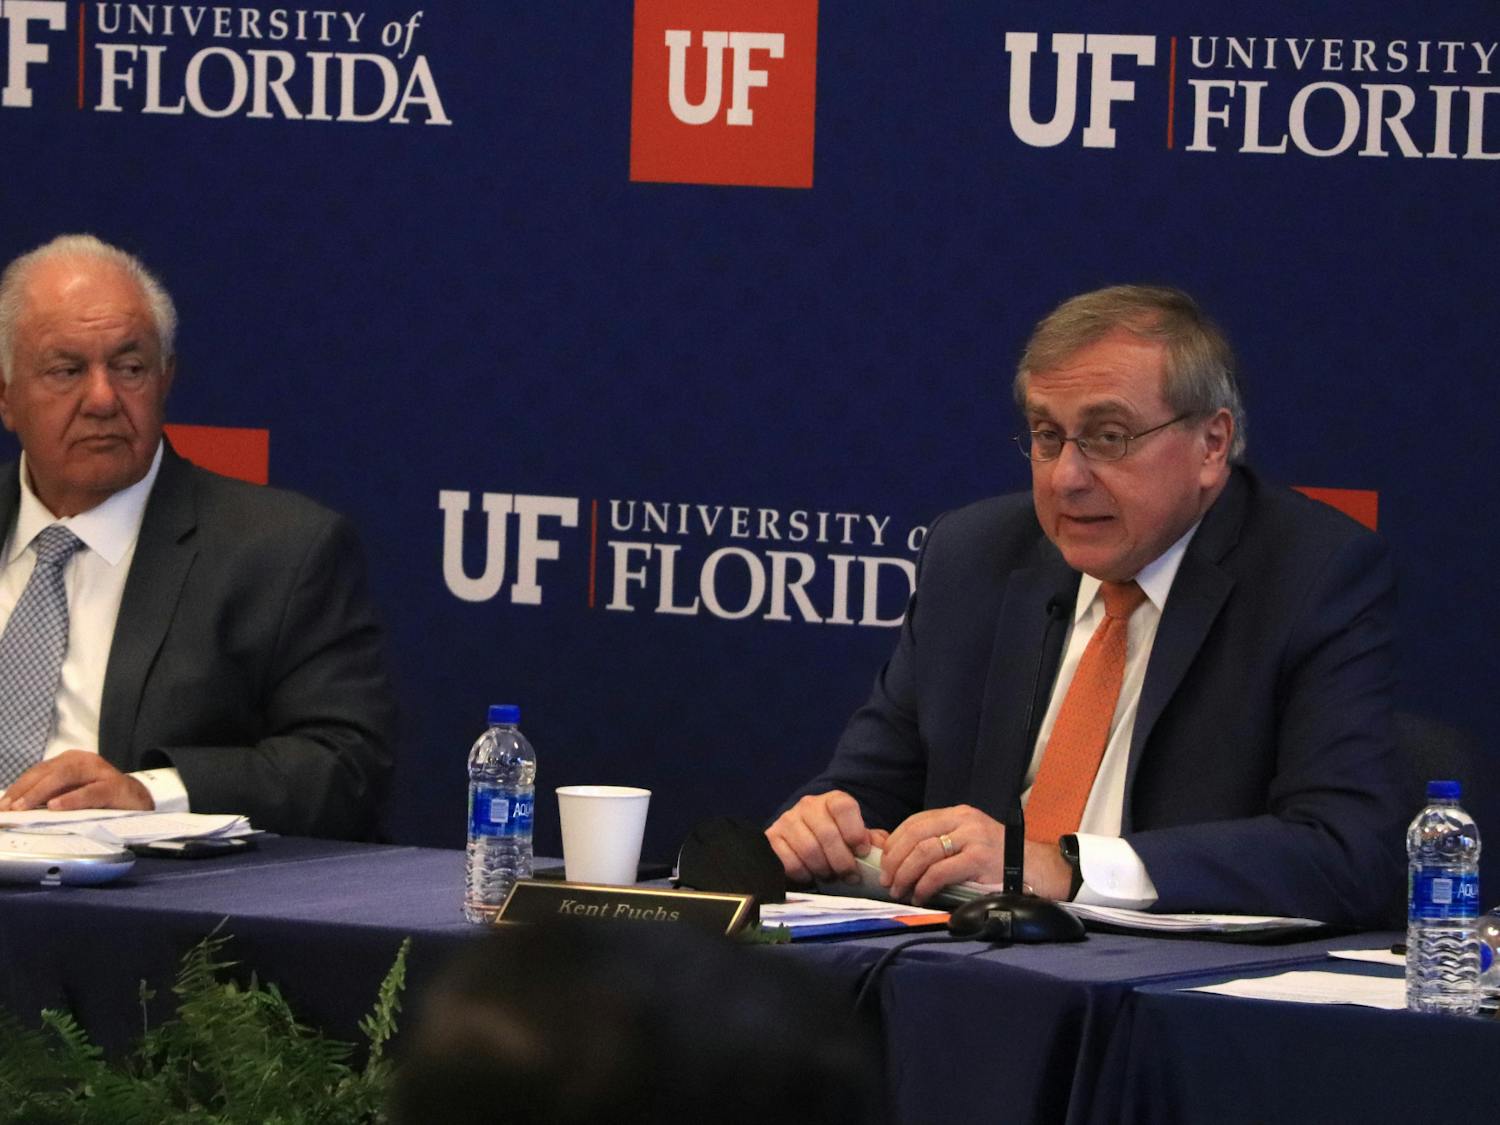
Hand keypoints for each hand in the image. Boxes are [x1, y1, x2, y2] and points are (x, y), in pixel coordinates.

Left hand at [0, 750, 153, 812]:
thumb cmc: (99, 799)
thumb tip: (15, 808)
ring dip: (41, 792)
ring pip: (66, 776)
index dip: (17, 788)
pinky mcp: (115, 787)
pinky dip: (72, 799)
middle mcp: (84, 761)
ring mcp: (101, 772)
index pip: (37, 772)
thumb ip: (48, 796)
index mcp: (69, 762)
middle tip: (8, 808)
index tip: (1, 806)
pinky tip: (55, 806)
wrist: (138, 802)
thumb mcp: (70, 794)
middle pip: (48, 771)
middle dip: (24, 790)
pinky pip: (91, 792)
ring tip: (23, 807)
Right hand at [766, 790, 872, 884]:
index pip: (844, 807)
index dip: (855, 832)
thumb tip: (882, 851)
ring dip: (824, 869)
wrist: (802, 838)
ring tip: (831, 876)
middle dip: (842, 862)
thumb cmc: (837, 839)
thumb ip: (873, 841)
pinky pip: (789, 861)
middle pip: (828, 835)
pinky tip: (811, 875)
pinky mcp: (772, 837)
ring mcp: (787, 820)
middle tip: (850, 877)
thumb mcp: (856, 835)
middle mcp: (808, 805)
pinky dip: (804, 874)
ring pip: (809, 850)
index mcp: (833, 800)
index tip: (862, 852)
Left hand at [880, 804, 1008, 903]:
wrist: (1036, 869)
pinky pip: (940, 872)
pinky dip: (924, 885)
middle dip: (895, 859)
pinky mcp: (979, 860)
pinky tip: (920, 895)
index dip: (895, 842)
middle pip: (915, 835)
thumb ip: (940, 842)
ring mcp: (972, 838)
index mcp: (958, 814)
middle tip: (887, 880)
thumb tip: (899, 856)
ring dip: (905, 874)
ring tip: (899, 890)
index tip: (884, 862)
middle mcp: (964, 821)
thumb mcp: (968, 841)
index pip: (915, 821)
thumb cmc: (998, 860)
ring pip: (923, 852)